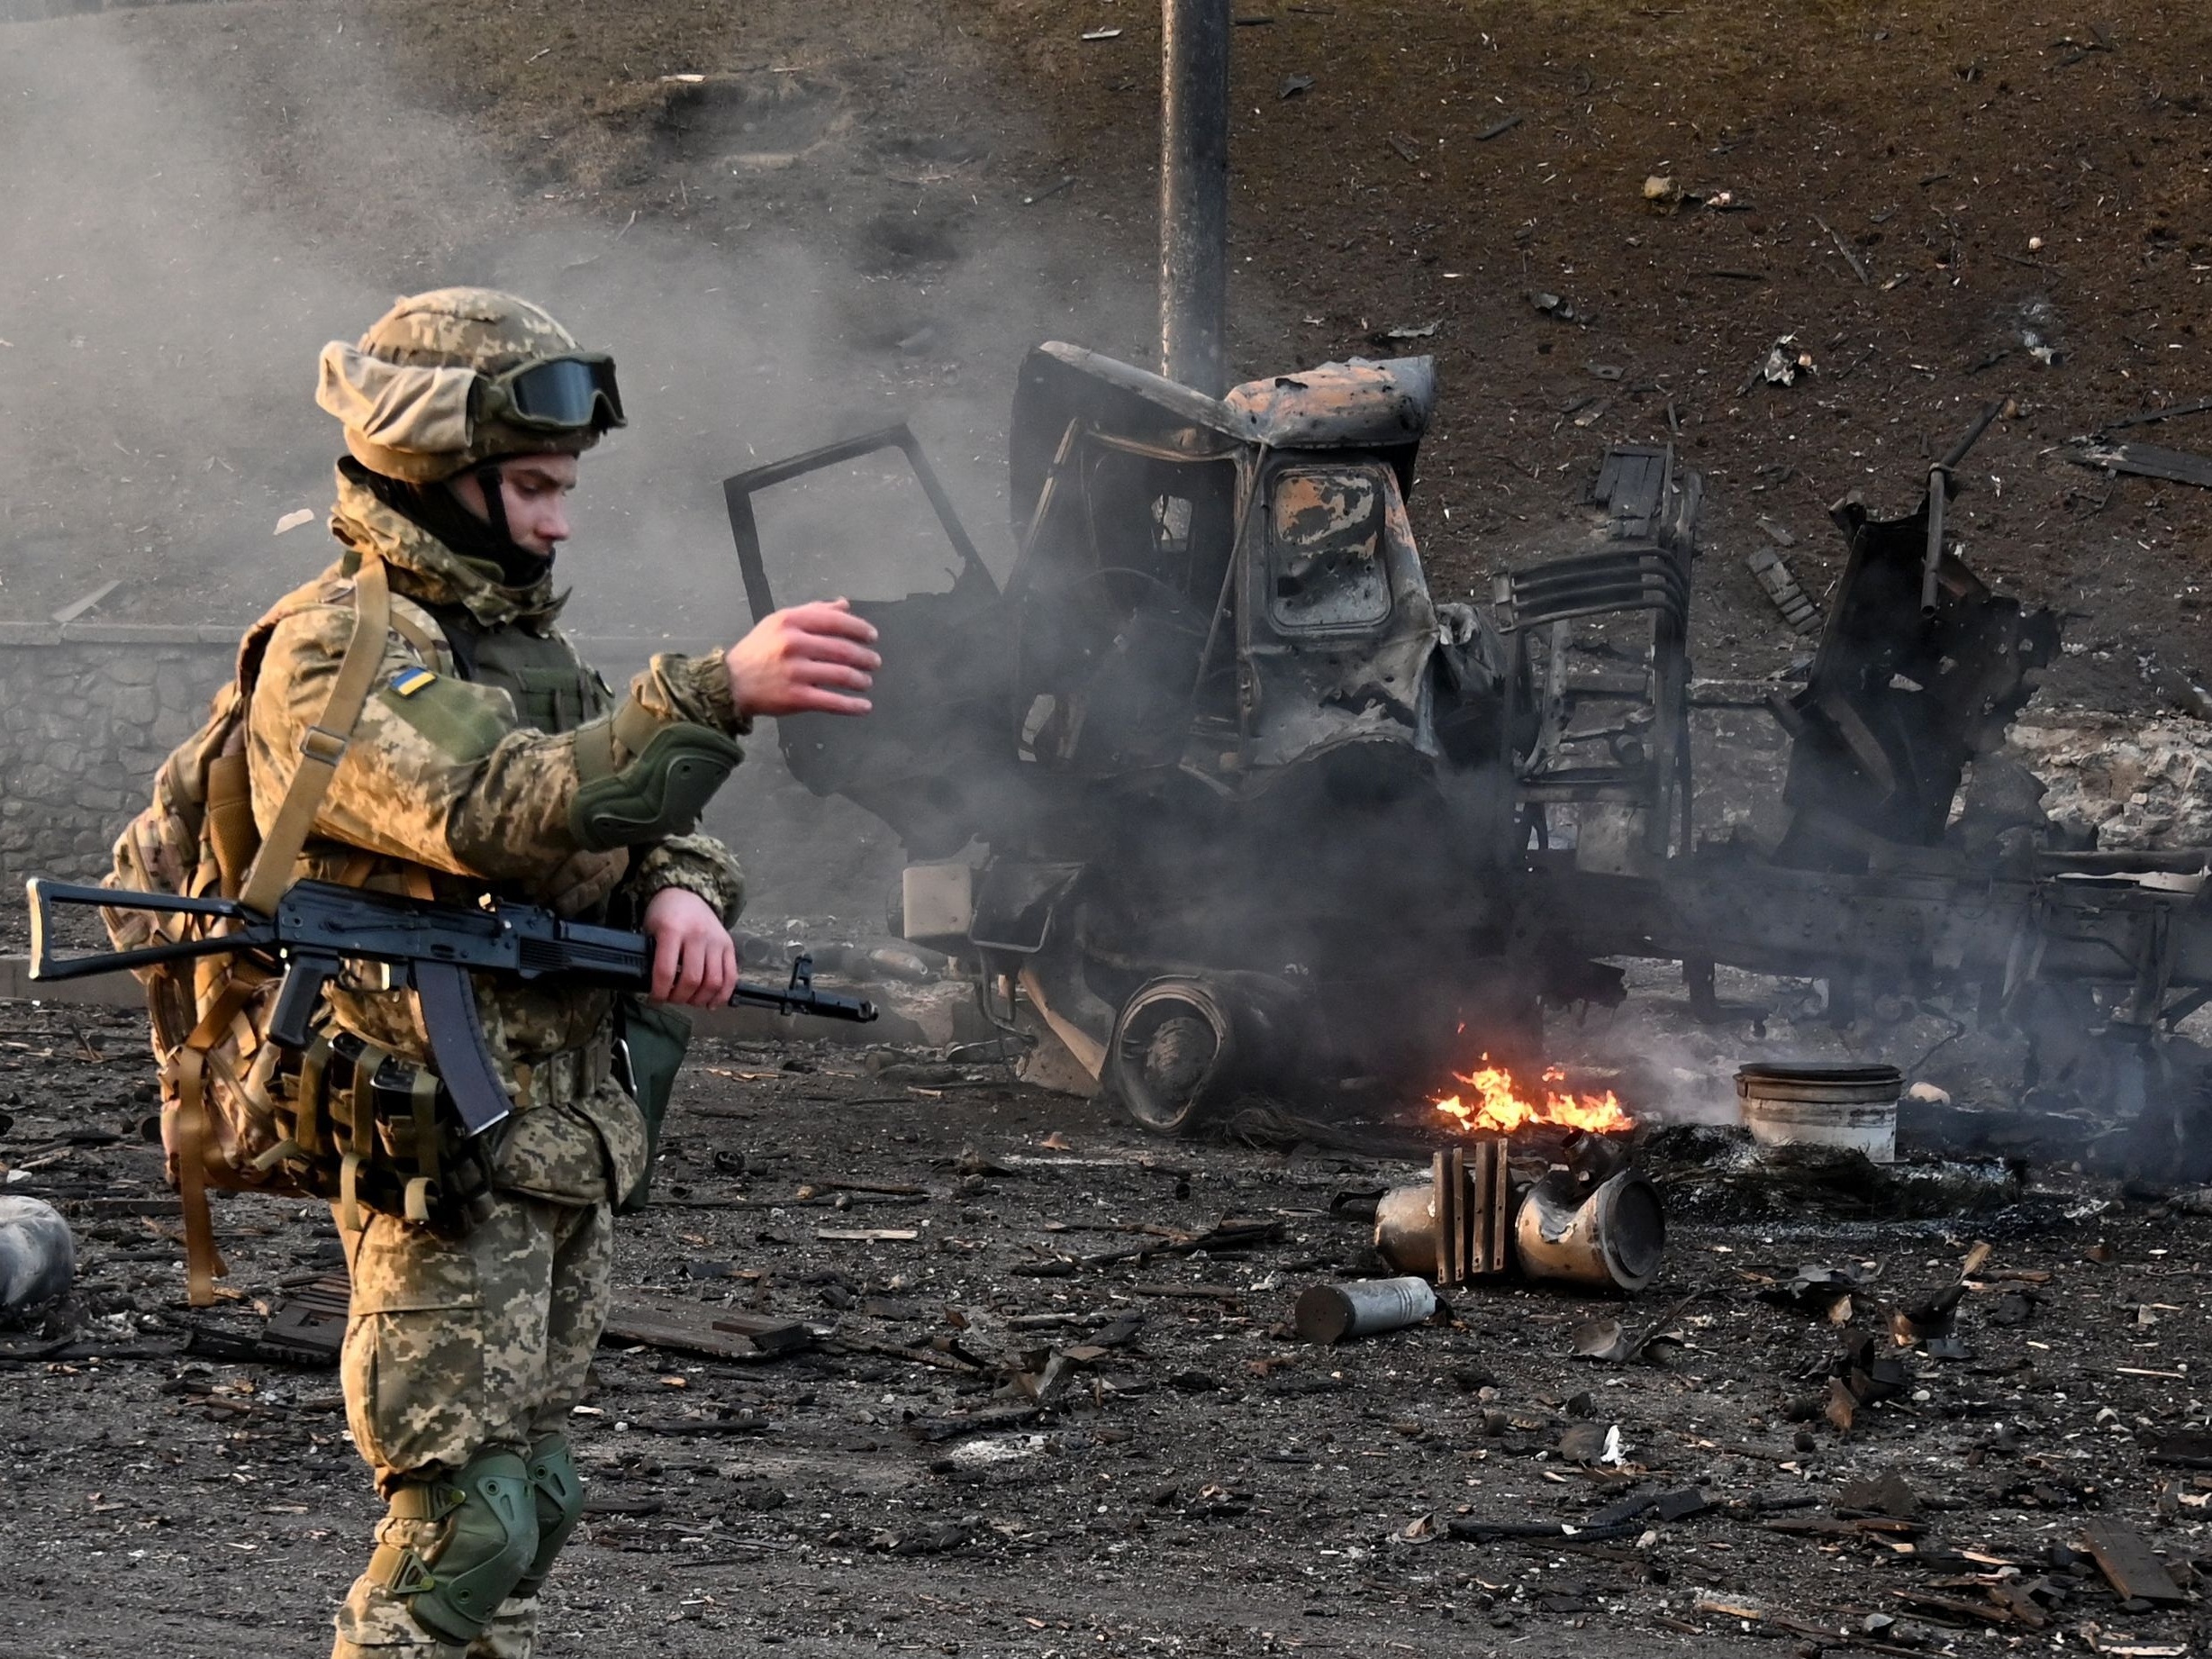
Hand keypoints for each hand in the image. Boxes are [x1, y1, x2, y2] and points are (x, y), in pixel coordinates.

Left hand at [642, 886, 737, 1007]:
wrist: (686, 894)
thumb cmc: (664, 915)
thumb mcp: (650, 930)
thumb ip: (652, 956)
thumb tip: (654, 987)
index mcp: (672, 929)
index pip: (666, 971)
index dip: (659, 992)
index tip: (654, 999)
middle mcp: (697, 935)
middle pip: (692, 979)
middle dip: (679, 998)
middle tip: (672, 999)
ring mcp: (716, 940)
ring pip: (713, 981)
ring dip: (700, 999)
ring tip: (690, 1000)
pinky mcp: (729, 945)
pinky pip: (731, 976)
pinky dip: (722, 995)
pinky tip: (712, 1003)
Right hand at [723, 598, 879, 717]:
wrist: (730, 682)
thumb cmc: (759, 650)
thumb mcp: (779, 622)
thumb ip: (813, 612)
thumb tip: (845, 605)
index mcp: (790, 621)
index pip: (835, 621)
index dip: (859, 629)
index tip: (872, 637)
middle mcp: (793, 644)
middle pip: (842, 649)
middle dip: (864, 657)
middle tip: (875, 662)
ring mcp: (795, 672)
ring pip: (841, 675)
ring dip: (860, 680)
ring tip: (867, 682)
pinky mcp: (796, 698)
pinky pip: (832, 702)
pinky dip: (852, 706)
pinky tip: (865, 707)